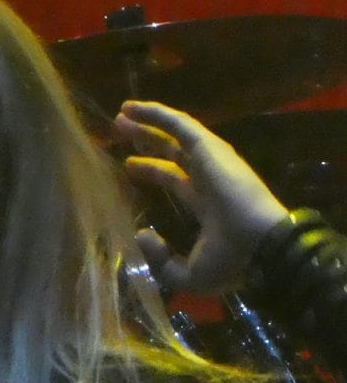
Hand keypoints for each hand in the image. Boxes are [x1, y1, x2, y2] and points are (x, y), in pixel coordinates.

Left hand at [115, 100, 289, 292]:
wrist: (259, 244)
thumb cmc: (230, 261)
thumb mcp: (187, 274)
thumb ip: (160, 260)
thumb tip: (142, 234)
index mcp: (207, 205)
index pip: (176, 180)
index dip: (152, 171)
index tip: (128, 165)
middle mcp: (209, 179)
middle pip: (172, 153)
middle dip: (147, 142)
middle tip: (121, 132)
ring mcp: (211, 161)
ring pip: (174, 135)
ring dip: (148, 123)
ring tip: (122, 114)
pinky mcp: (210, 148)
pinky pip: (179, 124)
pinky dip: (157, 113)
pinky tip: (134, 107)